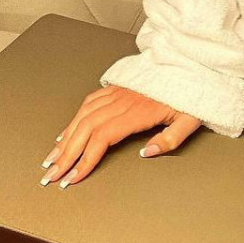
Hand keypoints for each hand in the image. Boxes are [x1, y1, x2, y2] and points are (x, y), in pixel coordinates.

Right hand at [39, 86, 201, 187]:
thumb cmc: (192, 94)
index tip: (73, 178)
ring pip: (84, 115)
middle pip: (87, 128)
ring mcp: (119, 91)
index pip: (103, 137)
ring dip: (65, 138)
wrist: (193, 64)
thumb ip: (170, 139)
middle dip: (66, 155)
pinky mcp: (118, 87)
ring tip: (51, 159)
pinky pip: (90, 102)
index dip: (85, 159)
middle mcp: (124, 100)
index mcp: (139, 110)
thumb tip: (147, 153)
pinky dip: (75, 118)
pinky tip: (66, 132)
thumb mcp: (191, 120)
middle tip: (51, 175)